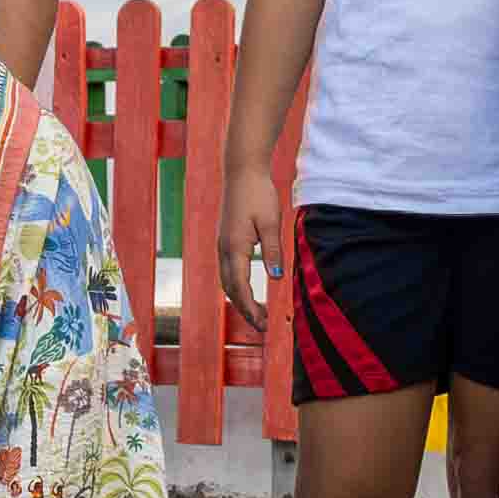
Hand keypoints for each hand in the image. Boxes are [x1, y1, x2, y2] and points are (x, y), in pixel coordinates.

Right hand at [213, 162, 286, 326]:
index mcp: (234, 248)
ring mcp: (222, 244)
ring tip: (256, 312)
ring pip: (227, 280)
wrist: (242, 171)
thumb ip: (273, 252)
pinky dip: (236, 286)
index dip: (250, 309)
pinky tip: (247, 289)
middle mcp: (224, 249)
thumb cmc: (258, 194)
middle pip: (230, 289)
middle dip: (244, 309)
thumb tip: (276, 279)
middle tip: (262, 326)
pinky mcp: (225, 239)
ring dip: (239, 299)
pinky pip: (228, 270)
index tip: (263, 326)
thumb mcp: (272, 223)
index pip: (240, 287)